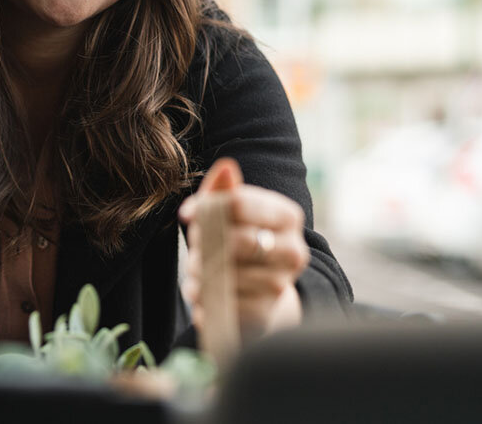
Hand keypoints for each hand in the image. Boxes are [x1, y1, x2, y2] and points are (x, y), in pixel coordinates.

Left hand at [178, 158, 309, 339]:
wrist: (262, 290)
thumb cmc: (241, 239)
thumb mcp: (233, 211)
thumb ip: (224, 189)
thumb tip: (226, 168)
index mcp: (288, 216)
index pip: (240, 203)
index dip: (205, 206)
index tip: (187, 213)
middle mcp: (294, 251)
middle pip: (231, 239)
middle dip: (202, 240)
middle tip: (195, 243)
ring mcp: (280, 285)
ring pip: (222, 272)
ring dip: (197, 269)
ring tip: (198, 267)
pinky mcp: (262, 313)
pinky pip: (219, 300)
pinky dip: (201, 294)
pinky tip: (202, 289)